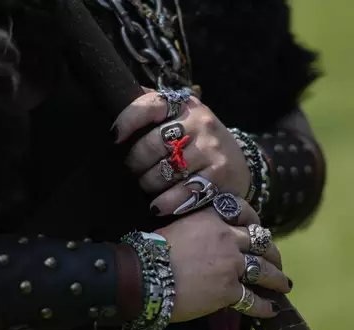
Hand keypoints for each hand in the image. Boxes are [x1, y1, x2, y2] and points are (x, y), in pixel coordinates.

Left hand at [114, 90, 250, 215]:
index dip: (128, 120)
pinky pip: (181, 192)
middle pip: (151, 145)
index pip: (151, 105)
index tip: (114, 137)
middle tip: (132, 171)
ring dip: (148, 184)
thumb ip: (152, 110)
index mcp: (185, 106)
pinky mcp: (219, 174)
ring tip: (147, 186)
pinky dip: (164, 202)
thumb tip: (117, 99)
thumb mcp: (180, 119)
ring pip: (163, 172)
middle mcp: (200, 122)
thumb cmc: (196, 142)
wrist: (239, 166)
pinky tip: (157, 206)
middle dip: (134, 163)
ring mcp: (211, 148)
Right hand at [156, 199, 289, 321]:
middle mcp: (226, 237)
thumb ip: (197, 229)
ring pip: (264, 270)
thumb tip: (205, 240)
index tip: (258, 227)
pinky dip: (264, 306)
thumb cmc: (150, 251)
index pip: (242, 212)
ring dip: (276, 279)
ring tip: (283, 286)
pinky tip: (270, 310)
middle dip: (272, 252)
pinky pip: (253, 299)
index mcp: (211, 217)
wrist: (143, 275)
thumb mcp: (176, 227)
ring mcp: (231, 264)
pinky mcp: (229, 290)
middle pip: (260, 241)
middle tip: (276, 261)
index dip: (254, 219)